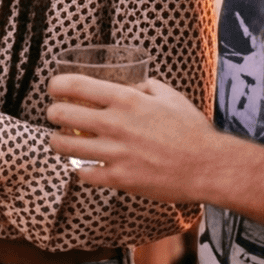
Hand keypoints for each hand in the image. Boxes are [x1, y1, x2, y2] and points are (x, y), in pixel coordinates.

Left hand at [44, 73, 226, 201]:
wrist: (210, 166)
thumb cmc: (192, 130)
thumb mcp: (169, 96)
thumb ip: (144, 87)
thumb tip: (129, 84)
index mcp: (126, 100)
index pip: (74, 85)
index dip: (56, 85)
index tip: (54, 88)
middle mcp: (115, 124)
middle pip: (61, 115)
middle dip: (53, 113)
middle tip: (56, 115)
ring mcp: (115, 153)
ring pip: (64, 146)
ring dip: (58, 141)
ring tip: (62, 140)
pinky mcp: (119, 179)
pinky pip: (83, 174)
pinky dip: (81, 170)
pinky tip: (86, 166)